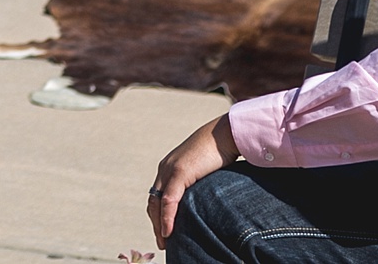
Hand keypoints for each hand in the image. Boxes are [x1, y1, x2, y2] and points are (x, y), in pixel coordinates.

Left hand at [148, 115, 237, 246]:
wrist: (224, 134)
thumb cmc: (220, 152)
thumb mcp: (206, 172)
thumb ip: (199, 184)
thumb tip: (205, 201)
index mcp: (169, 168)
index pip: (157, 196)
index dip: (158, 215)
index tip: (162, 232)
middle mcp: (165, 169)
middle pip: (153, 201)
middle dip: (155, 223)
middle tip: (162, 242)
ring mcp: (170, 170)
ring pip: (157, 203)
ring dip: (159, 225)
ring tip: (164, 242)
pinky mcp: (180, 172)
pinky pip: (169, 200)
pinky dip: (167, 217)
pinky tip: (168, 232)